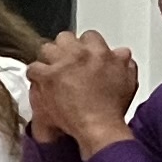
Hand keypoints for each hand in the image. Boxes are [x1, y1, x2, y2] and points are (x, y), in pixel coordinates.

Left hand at [32, 29, 141, 149]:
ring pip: (47, 49)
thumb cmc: (112, 108)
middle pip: (65, 38)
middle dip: (64, 48)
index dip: (84, 46)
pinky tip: (40, 81)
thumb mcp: (128, 80)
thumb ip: (123, 62)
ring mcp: (62, 64)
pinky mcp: (47, 77)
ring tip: (51, 70)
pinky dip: (35, 74)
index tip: (82, 55)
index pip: (88, 36)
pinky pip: (33, 68)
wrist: (98, 126)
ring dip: (48, 59)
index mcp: (99, 52)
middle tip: (65, 61)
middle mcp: (80, 54)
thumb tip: (121, 53)